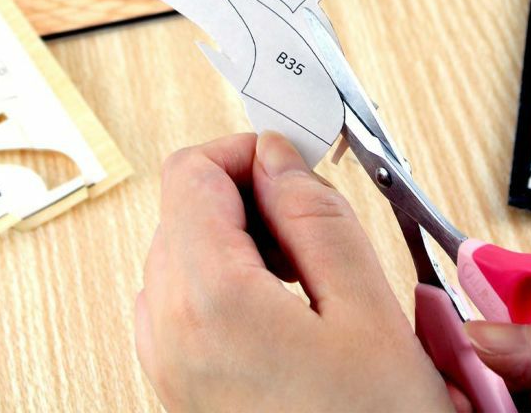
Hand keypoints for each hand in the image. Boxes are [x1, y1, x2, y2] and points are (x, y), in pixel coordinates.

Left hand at [135, 131, 451, 411]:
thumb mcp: (365, 312)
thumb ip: (315, 216)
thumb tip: (279, 157)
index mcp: (206, 298)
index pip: (191, 170)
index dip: (246, 151)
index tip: (293, 163)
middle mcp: (166, 326)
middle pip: (184, 205)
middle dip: (249, 195)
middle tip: (312, 223)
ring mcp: (165, 356)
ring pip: (186, 247)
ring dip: (244, 237)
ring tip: (308, 273)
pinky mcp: (177, 378)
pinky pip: (188, 294)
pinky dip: (232, 277)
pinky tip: (286, 306)